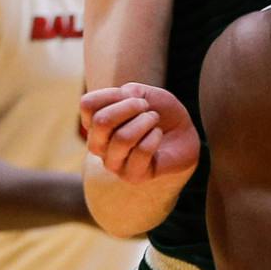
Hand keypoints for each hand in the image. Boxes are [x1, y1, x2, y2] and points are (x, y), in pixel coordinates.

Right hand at [81, 83, 200, 184]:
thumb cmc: (159, 112)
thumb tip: (123, 98)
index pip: (88, 105)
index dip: (113, 93)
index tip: (132, 95)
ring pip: (123, 138)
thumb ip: (128, 93)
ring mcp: (113, 163)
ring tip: (154, 119)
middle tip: (145, 106)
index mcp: (94, 124)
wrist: (182, 135)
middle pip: (101, 121)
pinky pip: (142, 151)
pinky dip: (155, 136)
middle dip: (130, 107)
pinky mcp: (132, 176)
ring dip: (145, 122)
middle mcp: (98, 145)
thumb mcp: (144, 94)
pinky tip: (158, 135)